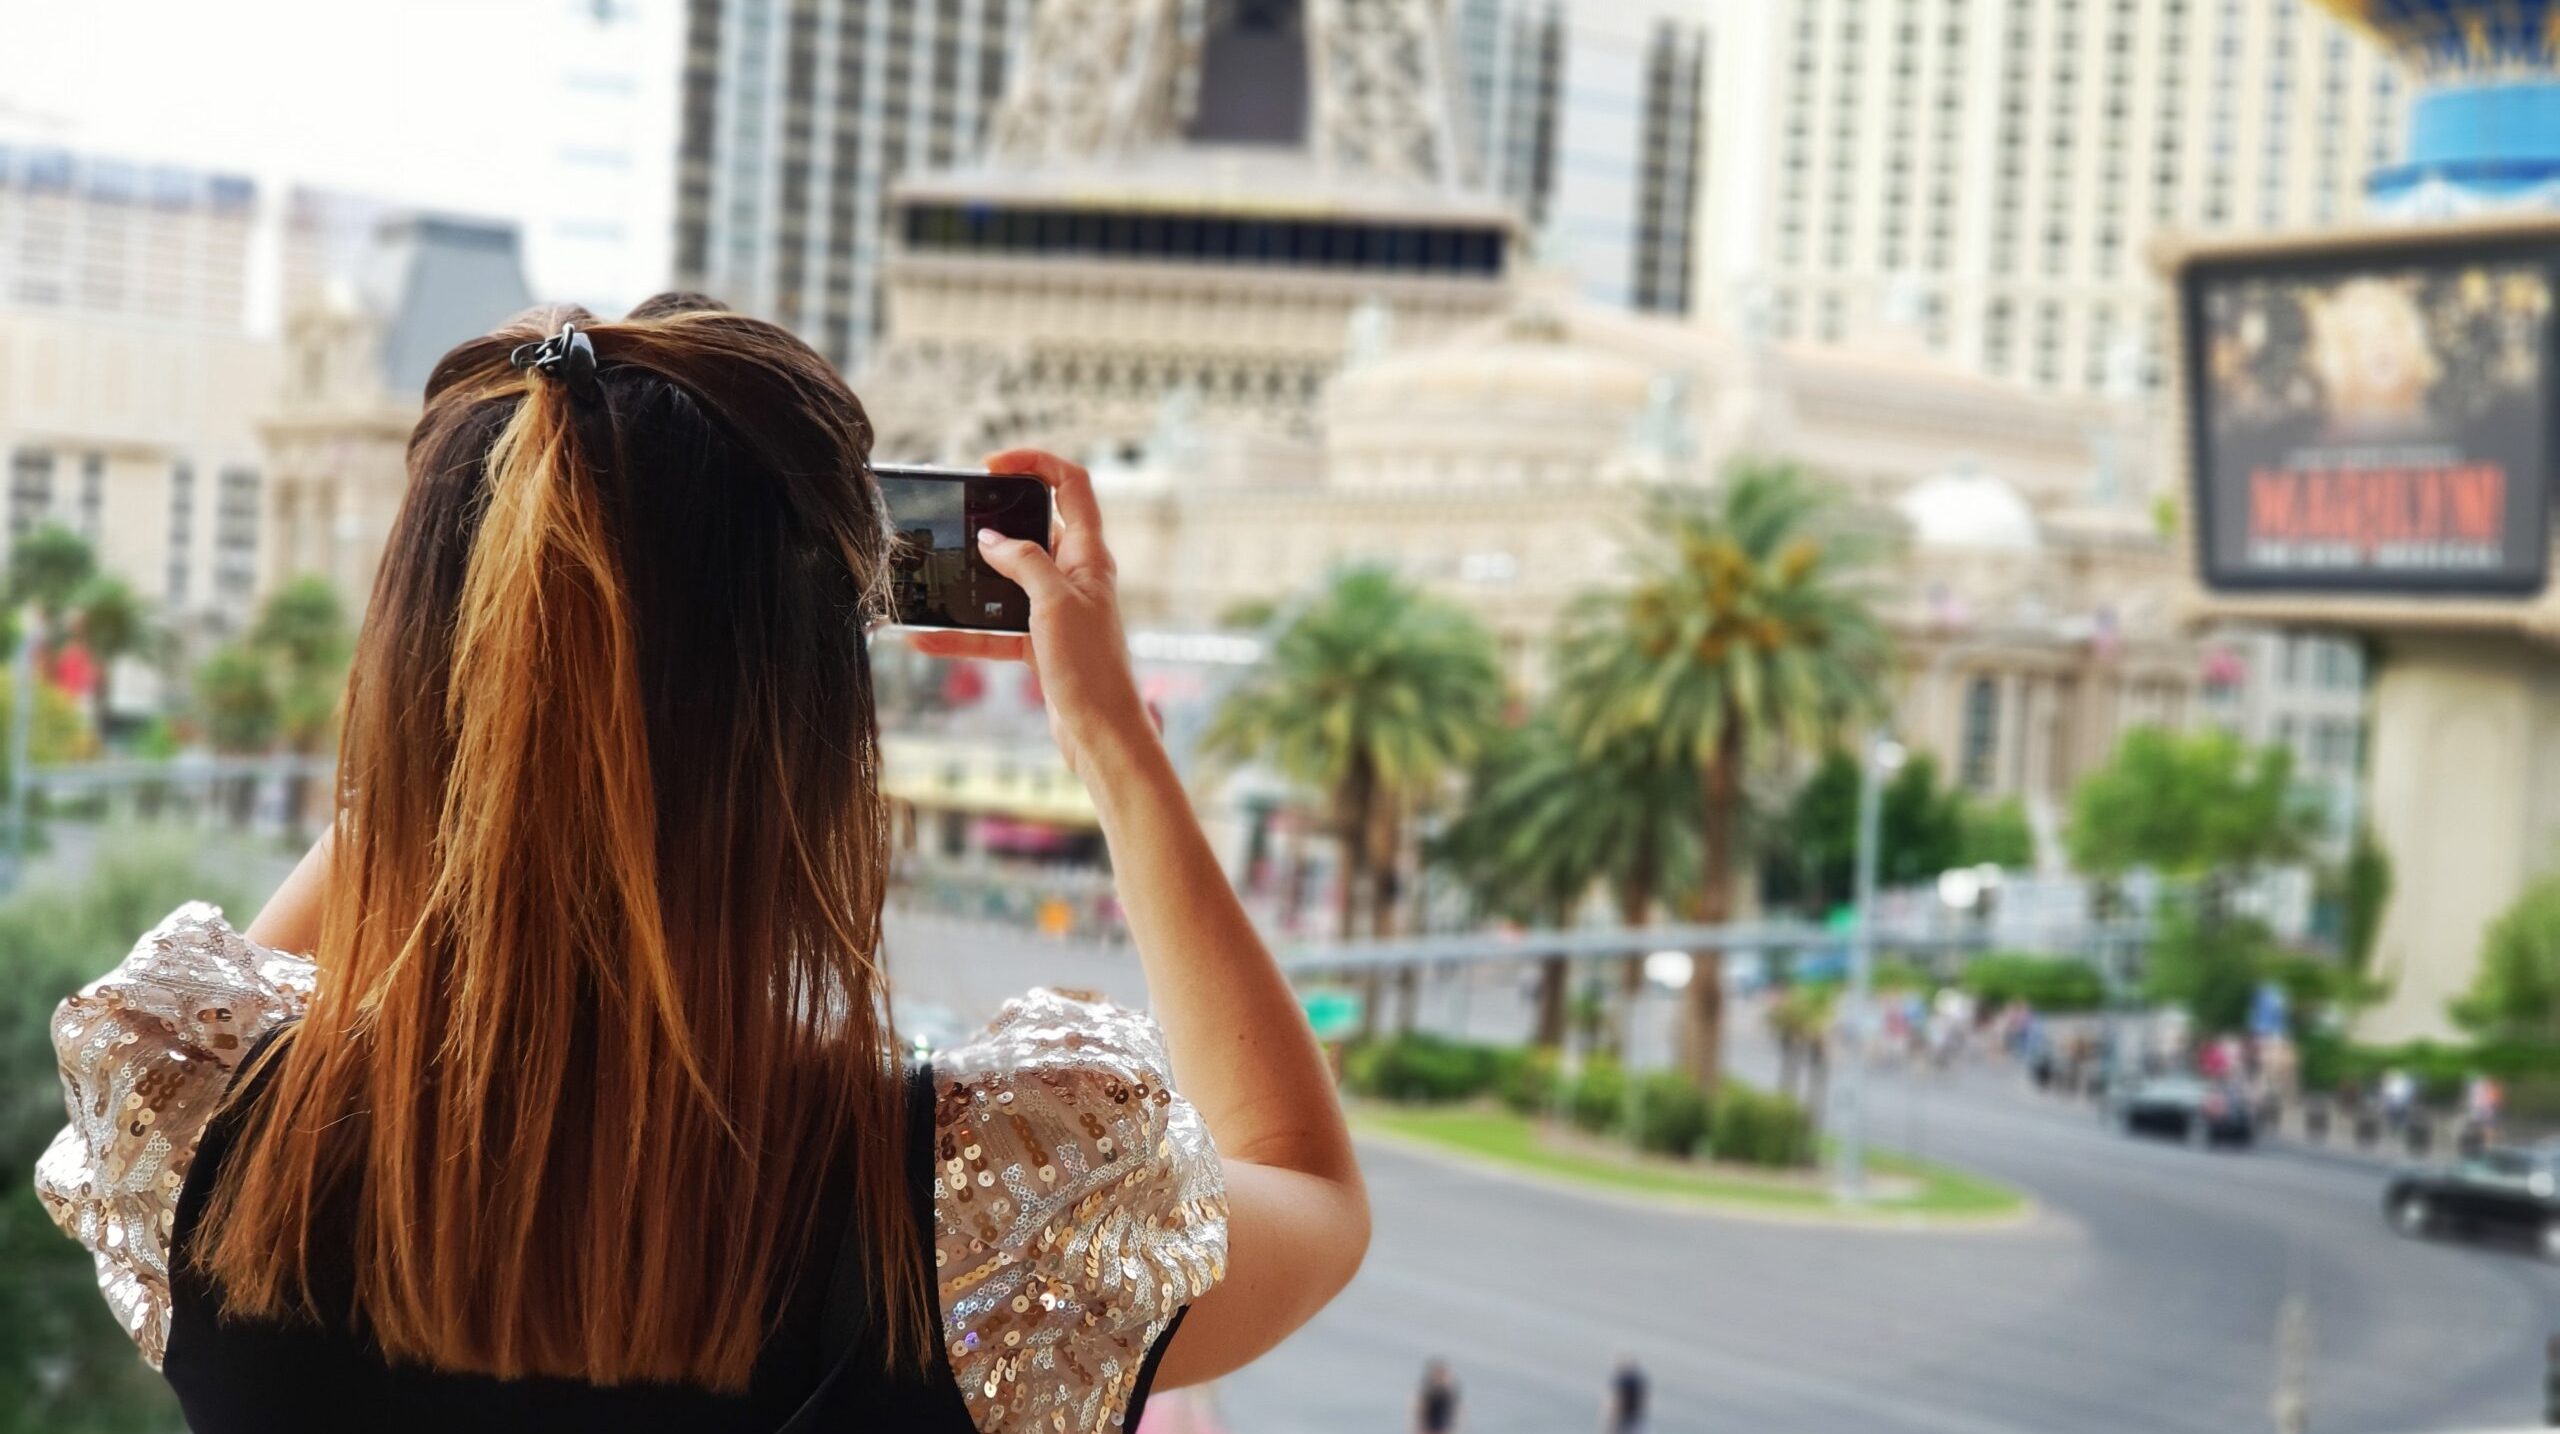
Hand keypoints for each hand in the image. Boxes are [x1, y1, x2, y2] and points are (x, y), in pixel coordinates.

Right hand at [904, 450, 1156, 777]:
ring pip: (1006, 581)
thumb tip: (990, 539)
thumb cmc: (1091, 667)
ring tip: (932, 571)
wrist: (1101, 734)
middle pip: (1033, 529)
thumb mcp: (1055, 603)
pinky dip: (963, 632)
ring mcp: (1055, 610)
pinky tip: (924, 638)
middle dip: (993, 521)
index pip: (1071, 485)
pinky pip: (994, 629)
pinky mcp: (1039, 644)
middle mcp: (1074, 576)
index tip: (993, 466)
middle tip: (955, 515)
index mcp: (1089, 555)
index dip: (1036, 464)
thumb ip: (1023, 562)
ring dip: (970, 580)